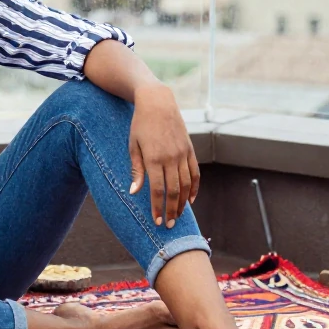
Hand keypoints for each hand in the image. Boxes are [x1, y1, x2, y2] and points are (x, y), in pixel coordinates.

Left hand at [126, 83, 199, 227]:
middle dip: (171, 210)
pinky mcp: (190, 150)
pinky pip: (195, 173)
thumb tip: (134, 192)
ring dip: (182, 203)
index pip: (158, 190)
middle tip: (168, 225)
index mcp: (154, 158)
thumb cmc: (140, 125)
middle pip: (173, 191)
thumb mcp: (133, 146)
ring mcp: (183, 154)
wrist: (158, 103)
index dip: (157, 207)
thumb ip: (136, 170)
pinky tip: (190, 200)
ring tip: (178, 216)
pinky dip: (194, 188)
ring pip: (186, 185)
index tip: (156, 221)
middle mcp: (171, 158)